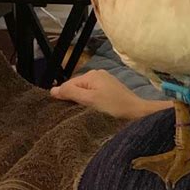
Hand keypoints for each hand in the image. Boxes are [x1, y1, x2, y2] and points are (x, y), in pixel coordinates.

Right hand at [50, 69, 172, 119]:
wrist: (137, 113)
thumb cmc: (113, 107)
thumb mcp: (89, 100)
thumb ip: (71, 93)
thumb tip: (52, 90)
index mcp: (92, 75)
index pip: (68, 84)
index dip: (64, 97)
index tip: (63, 112)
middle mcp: (98, 74)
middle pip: (77, 87)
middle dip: (73, 99)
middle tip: (73, 115)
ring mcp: (105, 81)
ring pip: (85, 92)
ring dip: (82, 102)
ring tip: (83, 114)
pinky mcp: (111, 90)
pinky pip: (94, 94)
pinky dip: (91, 102)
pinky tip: (93, 111)